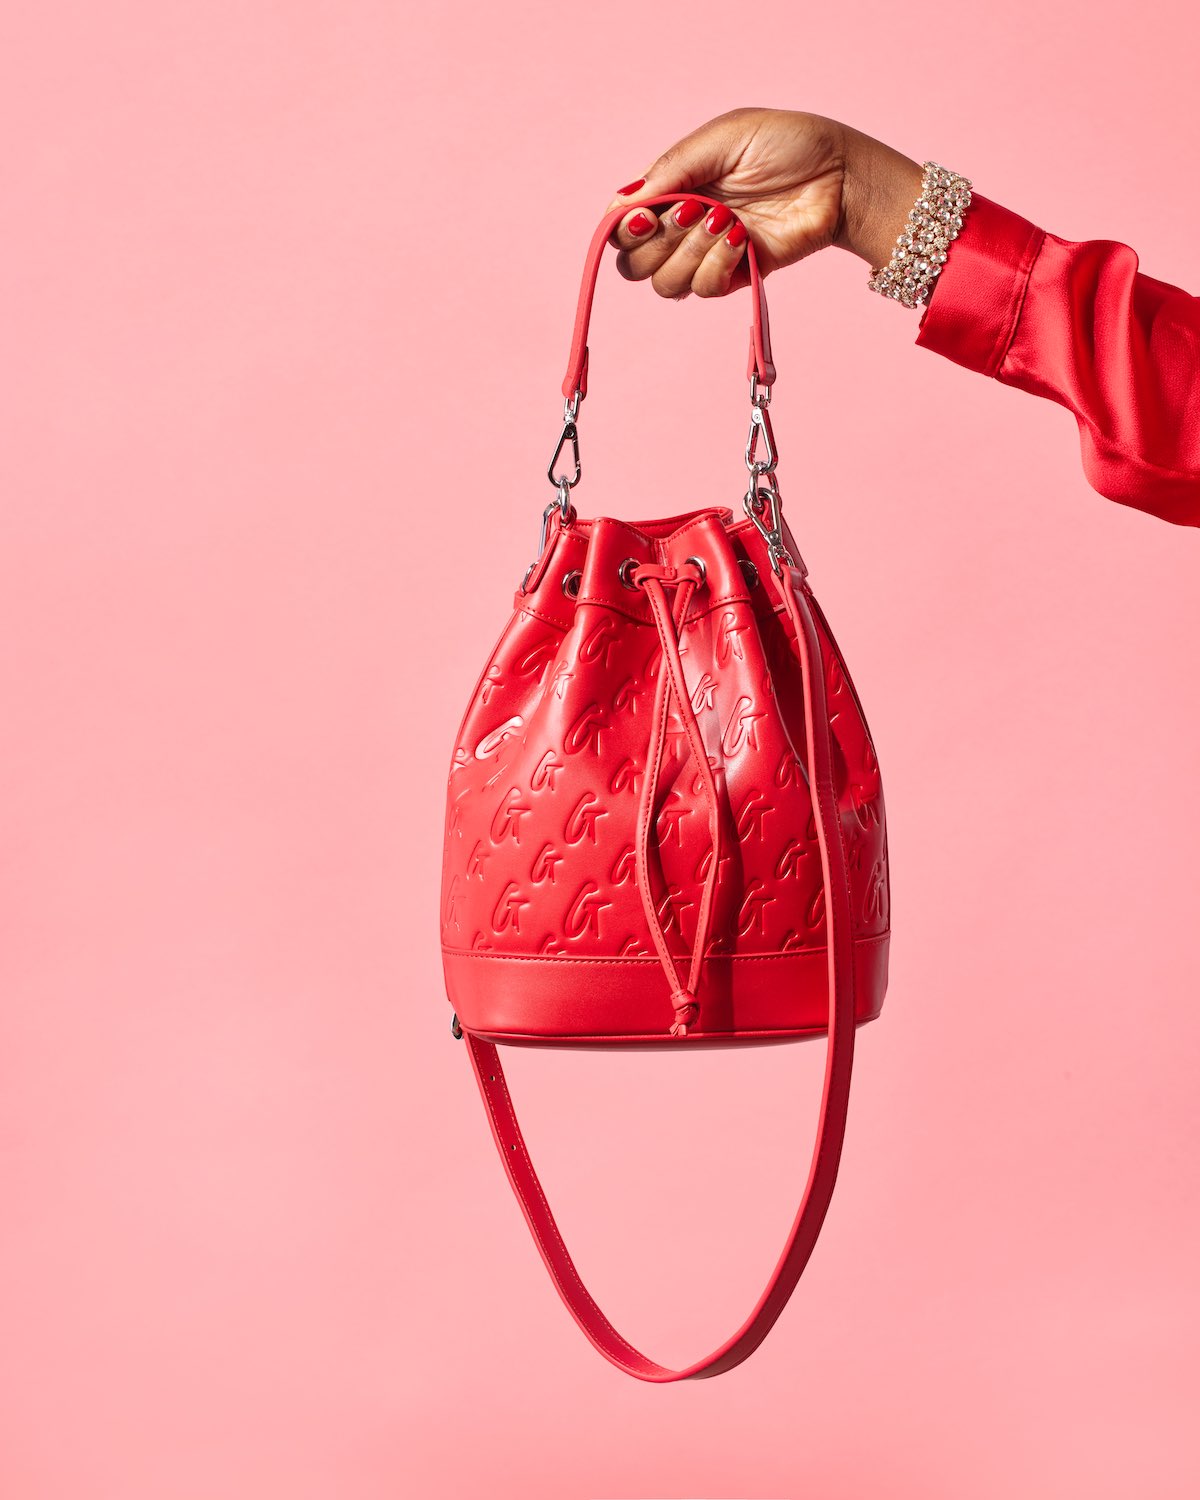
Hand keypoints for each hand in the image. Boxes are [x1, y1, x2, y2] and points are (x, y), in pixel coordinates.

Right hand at [603, 107, 923, 299]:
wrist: (836, 175)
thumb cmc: (784, 144)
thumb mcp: (720, 139)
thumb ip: (670, 168)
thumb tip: (622, 203)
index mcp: (670, 189)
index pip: (621, 227)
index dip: (625, 229)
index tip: (646, 215)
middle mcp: (679, 226)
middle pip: (634, 264)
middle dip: (659, 241)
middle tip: (695, 211)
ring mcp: (704, 255)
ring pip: (665, 283)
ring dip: (691, 252)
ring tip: (726, 221)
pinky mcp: (732, 277)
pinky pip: (702, 290)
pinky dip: (718, 265)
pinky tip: (742, 239)